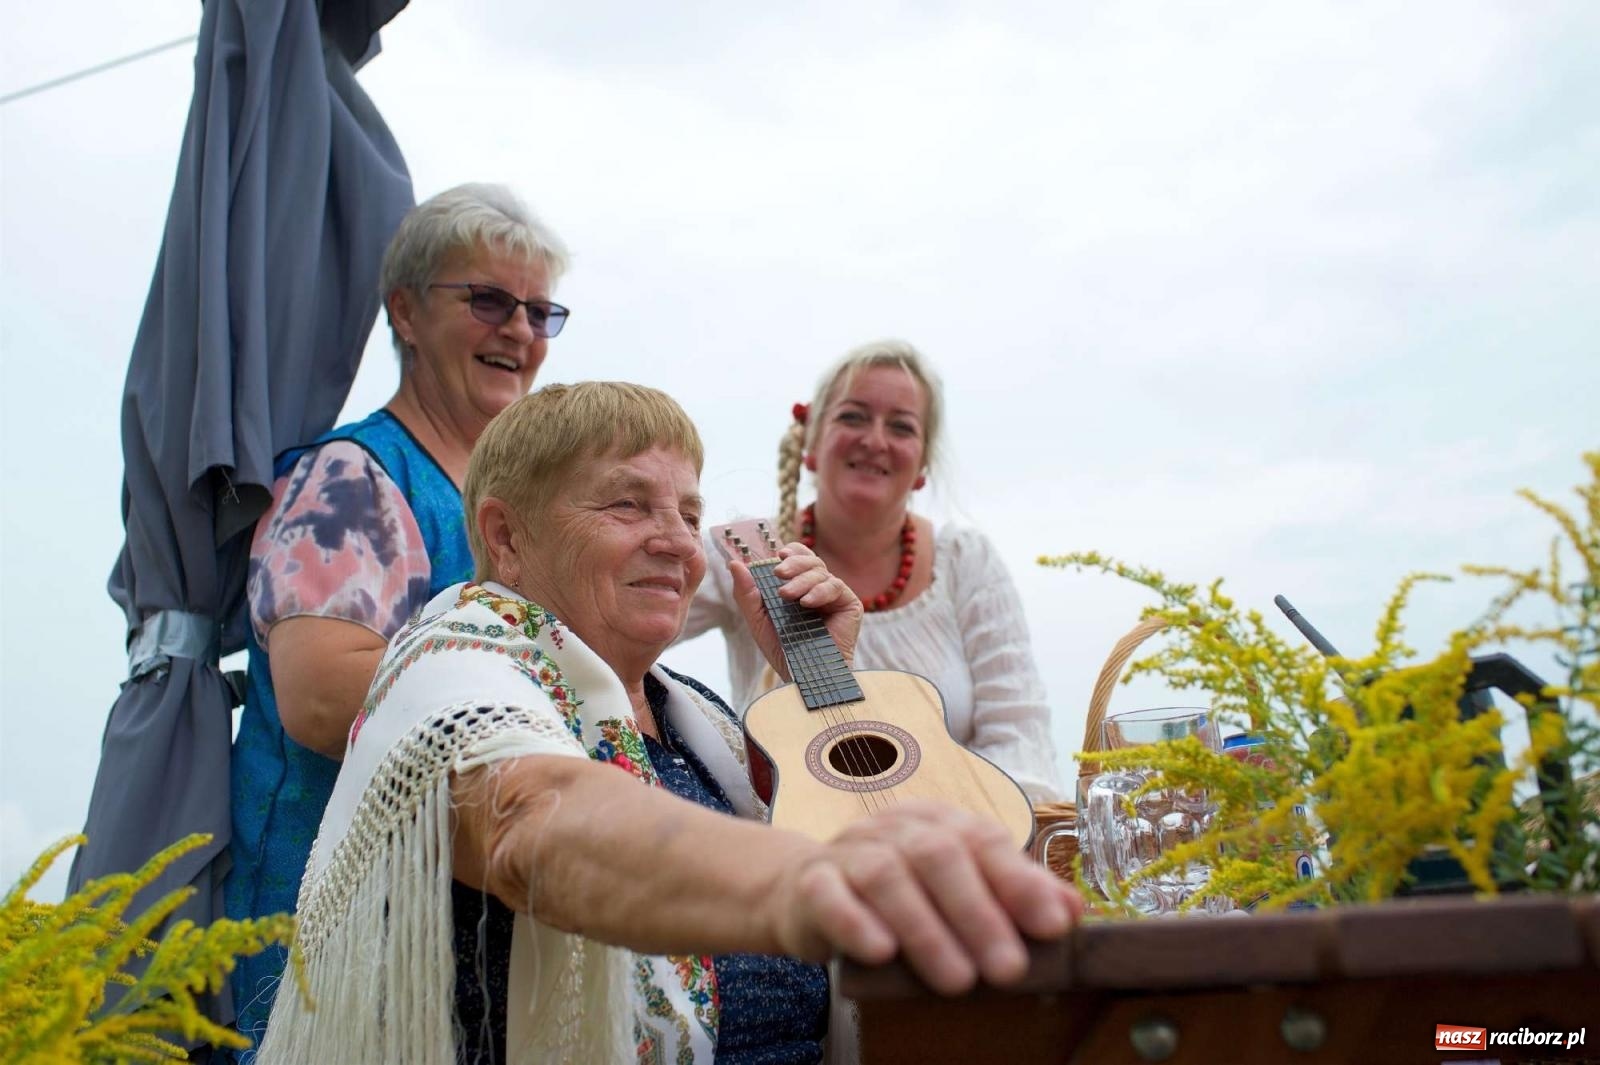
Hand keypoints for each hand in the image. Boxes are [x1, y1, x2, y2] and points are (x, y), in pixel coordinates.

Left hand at [729, 542, 862, 678]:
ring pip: (821, 572)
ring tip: (787, 595)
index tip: (779, 554)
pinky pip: (835, 586)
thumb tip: (734, 564)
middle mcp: (818, 588)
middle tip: (778, 573)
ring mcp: (834, 596)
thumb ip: (746, 593)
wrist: (805, 676)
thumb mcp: (758, 620)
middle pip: (810, 561)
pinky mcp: (849, 605)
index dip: (792, 552)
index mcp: (799, 587)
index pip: (799, 558)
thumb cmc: (783, 650)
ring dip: (802, 580)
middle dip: (794, 563)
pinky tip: (807, 603)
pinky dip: (820, 591)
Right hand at [767, 801, 1082, 994]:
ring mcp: (850, 851)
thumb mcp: (957, 888)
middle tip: (1009, 970)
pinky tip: (881, 952)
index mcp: (938, 822)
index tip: (1054, 928)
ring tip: (958, 980)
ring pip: (887, 877)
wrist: (804, 890)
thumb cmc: (897, 894)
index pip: (985, 840)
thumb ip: (1013, 894)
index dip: (1021, 882)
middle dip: (979, 915)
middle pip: (939, 856)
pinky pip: (831, 896)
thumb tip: (1073, 911)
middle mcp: (895, 829)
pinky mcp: (812, 883)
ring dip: (926, 929)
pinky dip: (857, 922)